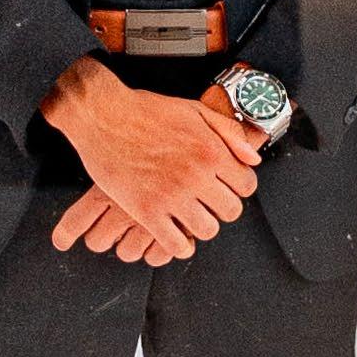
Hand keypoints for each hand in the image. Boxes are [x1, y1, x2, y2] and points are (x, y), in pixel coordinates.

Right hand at [41, 57, 263, 261]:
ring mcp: (171, 195)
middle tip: (209, 202)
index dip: (239, 186)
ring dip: (202, 226)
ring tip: (191, 217)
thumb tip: (253, 158)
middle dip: (223, 207)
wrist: (104, 116)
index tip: (227, 186)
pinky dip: (178, 245)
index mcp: (210, 150)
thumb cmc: (146, 111)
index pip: (246, 185)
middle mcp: (195, 175)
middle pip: (230, 210)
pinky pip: (174, 244)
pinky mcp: (145, 210)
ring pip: (207, 230)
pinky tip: (174, 235)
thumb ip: (229, 132)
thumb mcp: (195, 110)